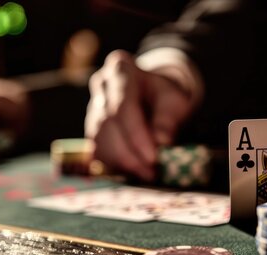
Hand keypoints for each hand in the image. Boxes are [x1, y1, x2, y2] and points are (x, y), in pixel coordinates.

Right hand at [85, 50, 192, 181]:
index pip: (123, 105)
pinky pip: (98, 151)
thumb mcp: (175, 101)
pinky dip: (116, 165)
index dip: (136, 134)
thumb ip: (168, 119)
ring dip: (122, 163)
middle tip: (152, 172)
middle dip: (130, 154)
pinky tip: (135, 172)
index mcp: (121, 68)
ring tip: (147, 174)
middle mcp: (101, 85)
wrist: (154, 96)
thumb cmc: (165, 96)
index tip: (153, 157)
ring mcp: (93, 107)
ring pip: (99, 140)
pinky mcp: (92, 129)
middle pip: (108, 124)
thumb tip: (161, 142)